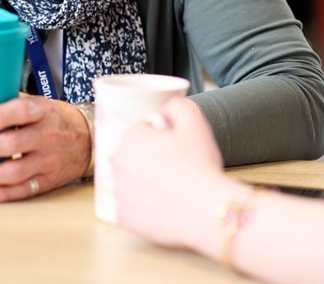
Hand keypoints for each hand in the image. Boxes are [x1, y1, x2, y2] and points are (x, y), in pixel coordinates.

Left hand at [0, 95, 90, 201]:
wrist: (89, 140)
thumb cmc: (53, 119)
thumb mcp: (39, 104)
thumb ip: (10, 104)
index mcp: (43, 111)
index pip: (21, 111)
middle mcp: (48, 135)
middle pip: (13, 144)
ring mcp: (49, 160)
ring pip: (15, 171)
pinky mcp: (49, 181)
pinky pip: (23, 190)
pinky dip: (1, 194)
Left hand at [111, 97, 230, 248]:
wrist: (205, 209)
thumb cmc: (200, 165)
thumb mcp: (195, 122)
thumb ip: (177, 105)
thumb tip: (164, 109)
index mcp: (131, 138)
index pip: (142, 131)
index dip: (161, 137)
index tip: (175, 147)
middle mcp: (117, 164)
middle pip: (133, 155)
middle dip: (148, 158)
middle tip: (175, 167)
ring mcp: (118, 193)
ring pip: (130, 181)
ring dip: (143, 182)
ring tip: (170, 188)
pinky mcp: (122, 218)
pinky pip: (129, 207)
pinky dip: (141, 207)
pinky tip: (161, 205)